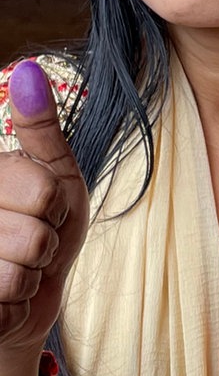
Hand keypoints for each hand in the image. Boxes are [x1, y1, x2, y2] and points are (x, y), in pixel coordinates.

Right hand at [0, 60, 88, 356]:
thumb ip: (40, 127)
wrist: (32, 290)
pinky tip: (5, 299)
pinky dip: (17, 306)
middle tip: (33, 243)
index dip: (56, 205)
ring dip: (31, 277)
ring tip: (18, 268)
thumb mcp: (55, 171)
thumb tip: (29, 69)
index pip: (43, 192)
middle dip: (46, 243)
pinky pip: (6, 305)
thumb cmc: (49, 225)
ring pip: (19, 273)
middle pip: (35, 234)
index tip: (44, 207)